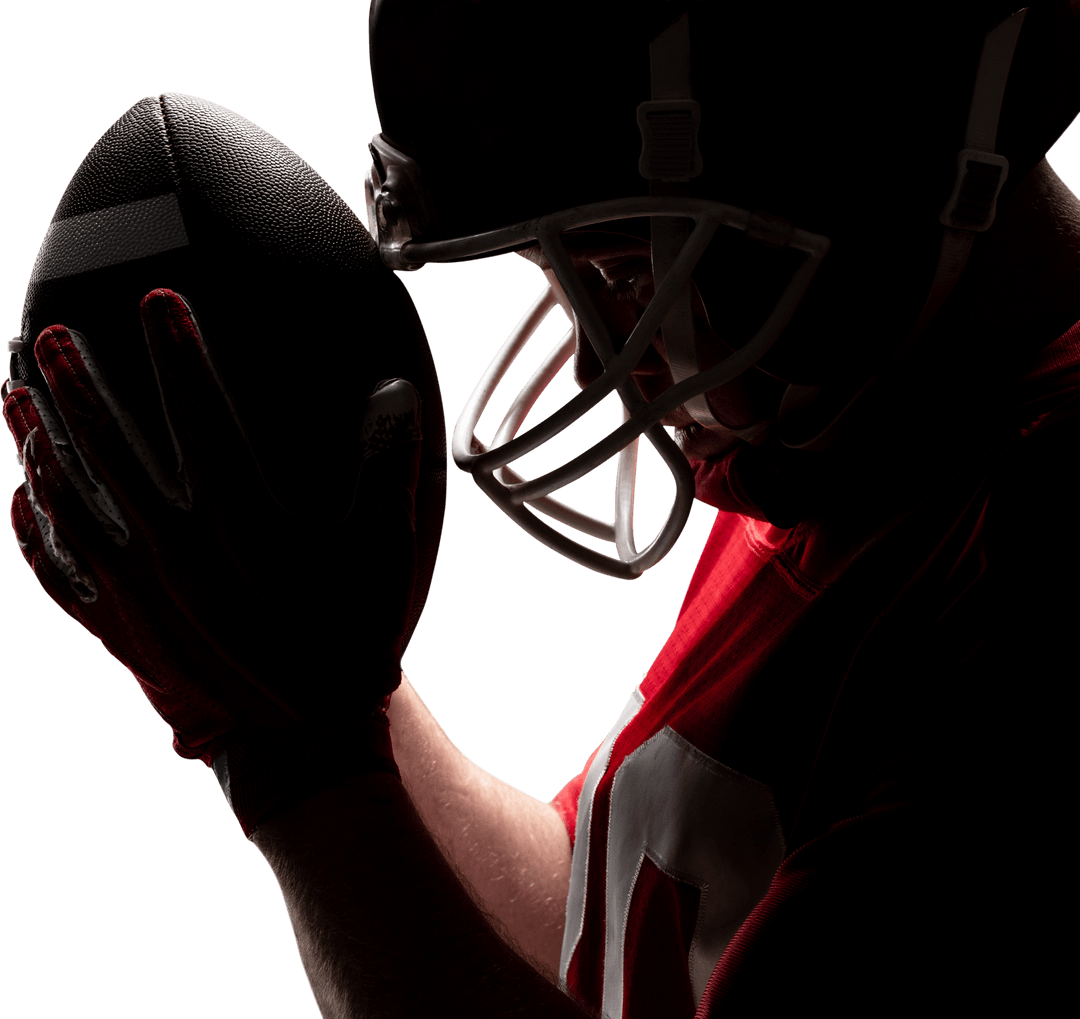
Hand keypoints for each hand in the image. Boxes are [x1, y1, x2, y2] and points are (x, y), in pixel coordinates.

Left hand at [4, 289, 427, 834]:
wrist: (310, 732)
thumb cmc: (351, 634)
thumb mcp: (382, 548)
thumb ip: (386, 465)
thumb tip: (395, 393)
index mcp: (241, 515)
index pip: (198, 410)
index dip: (177, 349)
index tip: (158, 299)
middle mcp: (177, 545)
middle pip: (111, 448)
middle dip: (74, 386)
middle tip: (41, 336)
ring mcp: (141, 590)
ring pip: (69, 503)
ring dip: (37, 445)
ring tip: (9, 398)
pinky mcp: (123, 629)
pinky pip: (59, 576)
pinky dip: (33, 534)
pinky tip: (21, 498)